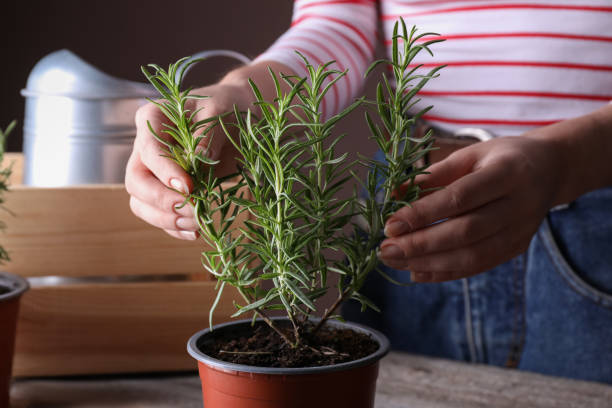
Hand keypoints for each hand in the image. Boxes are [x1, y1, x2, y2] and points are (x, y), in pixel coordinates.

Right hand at [125, 82, 250, 239]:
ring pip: (141, 203)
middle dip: (162, 201)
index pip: (148, 150)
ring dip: (166, 219)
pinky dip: (174, 228)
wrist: (238, 116)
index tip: (189, 187)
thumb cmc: (225, 108)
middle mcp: (145, 147)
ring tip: (196, 224)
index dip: (165, 172)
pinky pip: (159, 215)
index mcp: (152, 119)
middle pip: (136, 182)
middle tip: (192, 210)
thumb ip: (207, 134)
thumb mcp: (219, 112)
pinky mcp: (166, 190)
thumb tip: (197, 159)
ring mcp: (153, 171)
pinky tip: (195, 232)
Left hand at [379, 134, 565, 281]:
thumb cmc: (500, 158)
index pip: (459, 198)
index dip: (423, 214)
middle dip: (420, 245)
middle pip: (465, 232)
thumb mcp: (468, 155)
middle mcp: (519, 205)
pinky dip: (445, 273)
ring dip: (428, 263)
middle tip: (385, 250)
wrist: (549, 170)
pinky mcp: (517, 248)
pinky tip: (416, 272)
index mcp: (507, 173)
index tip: (390, 225)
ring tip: (394, 261)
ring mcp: (520, 231)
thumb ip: (431, 176)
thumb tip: (392, 197)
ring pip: (472, 256)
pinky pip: (478, 266)